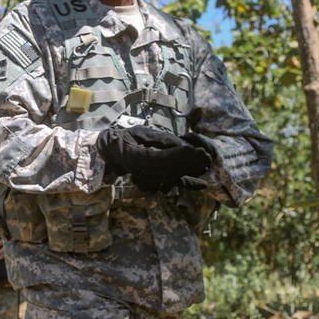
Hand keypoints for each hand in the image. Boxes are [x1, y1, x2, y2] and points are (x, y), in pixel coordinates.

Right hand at [97, 126, 213, 189]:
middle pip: (170, 169)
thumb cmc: (128, 137)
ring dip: (190, 170)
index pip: (161, 159)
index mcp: (137, 158)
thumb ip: (162, 139)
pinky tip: (202, 185)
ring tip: (206, 161)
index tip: (194, 150)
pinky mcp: (154, 179)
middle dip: (190, 163)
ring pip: (172, 176)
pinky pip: (171, 182)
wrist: (113, 150)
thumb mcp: (143, 133)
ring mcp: (148, 178)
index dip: (178, 156)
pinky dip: (187, 182)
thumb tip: (183, 145)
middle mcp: (142, 171)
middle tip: (206, 154)